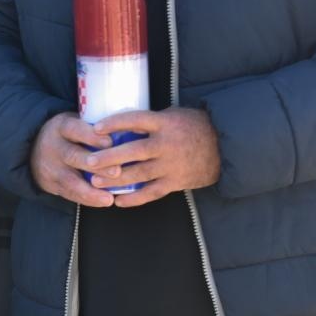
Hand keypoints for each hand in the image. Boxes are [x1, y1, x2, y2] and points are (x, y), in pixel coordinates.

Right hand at [30, 111, 116, 206]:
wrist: (35, 150)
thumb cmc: (69, 135)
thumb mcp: (76, 123)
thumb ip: (97, 127)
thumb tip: (132, 130)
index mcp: (62, 126)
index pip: (75, 129)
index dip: (91, 136)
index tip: (110, 141)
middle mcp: (53, 146)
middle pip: (73, 156)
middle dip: (96, 165)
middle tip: (116, 171)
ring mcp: (51, 167)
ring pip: (70, 180)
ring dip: (91, 191)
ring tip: (109, 198)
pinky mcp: (50, 184)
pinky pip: (69, 193)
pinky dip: (87, 199)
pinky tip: (104, 202)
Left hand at [85, 107, 220, 206]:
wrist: (226, 147)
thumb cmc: (195, 126)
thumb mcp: (174, 115)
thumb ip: (150, 121)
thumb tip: (120, 124)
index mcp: (165, 123)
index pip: (135, 120)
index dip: (115, 123)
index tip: (95, 127)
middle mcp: (167, 144)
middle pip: (132, 151)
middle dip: (108, 157)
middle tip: (88, 161)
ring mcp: (172, 165)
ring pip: (139, 174)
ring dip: (115, 179)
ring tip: (95, 182)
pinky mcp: (177, 182)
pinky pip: (152, 193)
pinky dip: (135, 199)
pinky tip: (118, 201)